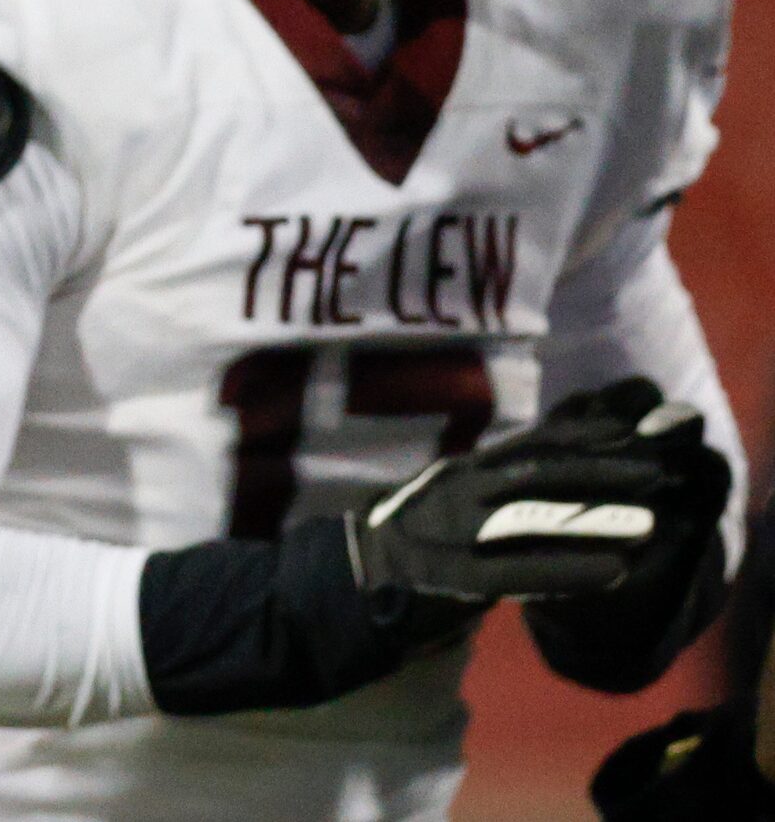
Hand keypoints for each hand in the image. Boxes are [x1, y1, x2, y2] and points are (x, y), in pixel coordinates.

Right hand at [350, 378, 730, 604]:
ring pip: (528, 517)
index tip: (630, 427)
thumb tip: (560, 459)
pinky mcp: (450, 578)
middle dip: (599, 470)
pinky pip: (515, 574)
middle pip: (535, 472)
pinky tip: (612, 574)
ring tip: (648, 525)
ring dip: (590, 519)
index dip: (582, 433)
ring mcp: (451, 532)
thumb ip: (498, 480)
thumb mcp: (454, 497)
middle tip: (657, 471)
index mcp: (463, 471)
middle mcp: (457, 491)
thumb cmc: (415, 539)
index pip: (529, 443)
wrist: (348, 577)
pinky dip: (566, 572)